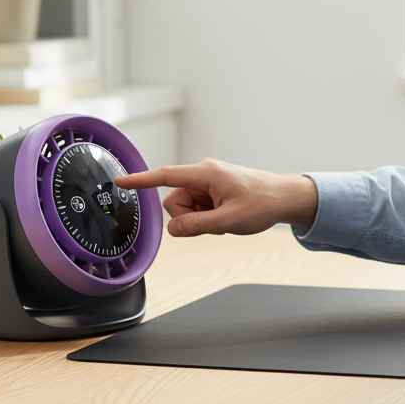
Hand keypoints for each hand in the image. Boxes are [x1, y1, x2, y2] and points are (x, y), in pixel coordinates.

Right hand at [118, 159, 318, 237]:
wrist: (284, 198)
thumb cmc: (262, 204)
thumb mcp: (230, 221)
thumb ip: (198, 226)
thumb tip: (172, 230)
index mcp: (206, 173)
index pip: (166, 176)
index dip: (141, 180)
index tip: (120, 181)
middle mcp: (203, 173)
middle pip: (174, 201)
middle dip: (188, 217)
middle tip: (216, 222)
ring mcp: (207, 181)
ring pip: (184, 207)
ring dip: (199, 218)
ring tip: (224, 218)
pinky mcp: (211, 189)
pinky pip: (196, 207)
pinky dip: (206, 216)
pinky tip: (225, 216)